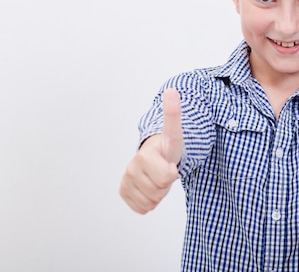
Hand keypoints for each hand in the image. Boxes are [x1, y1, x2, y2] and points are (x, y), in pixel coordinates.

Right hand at [119, 88, 183, 212]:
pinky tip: (150, 185)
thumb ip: (173, 114)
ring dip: (159, 192)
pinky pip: (142, 208)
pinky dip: (150, 201)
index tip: (169, 162)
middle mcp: (131, 168)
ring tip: (158, 175)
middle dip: (166, 183)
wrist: (156, 154)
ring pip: (151, 202)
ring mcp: (126, 181)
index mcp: (144, 156)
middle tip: (165, 169)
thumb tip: (172, 90)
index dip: (172, 173)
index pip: (166, 178)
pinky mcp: (123, 191)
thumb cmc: (167, 146)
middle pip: (159, 192)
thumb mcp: (175, 132)